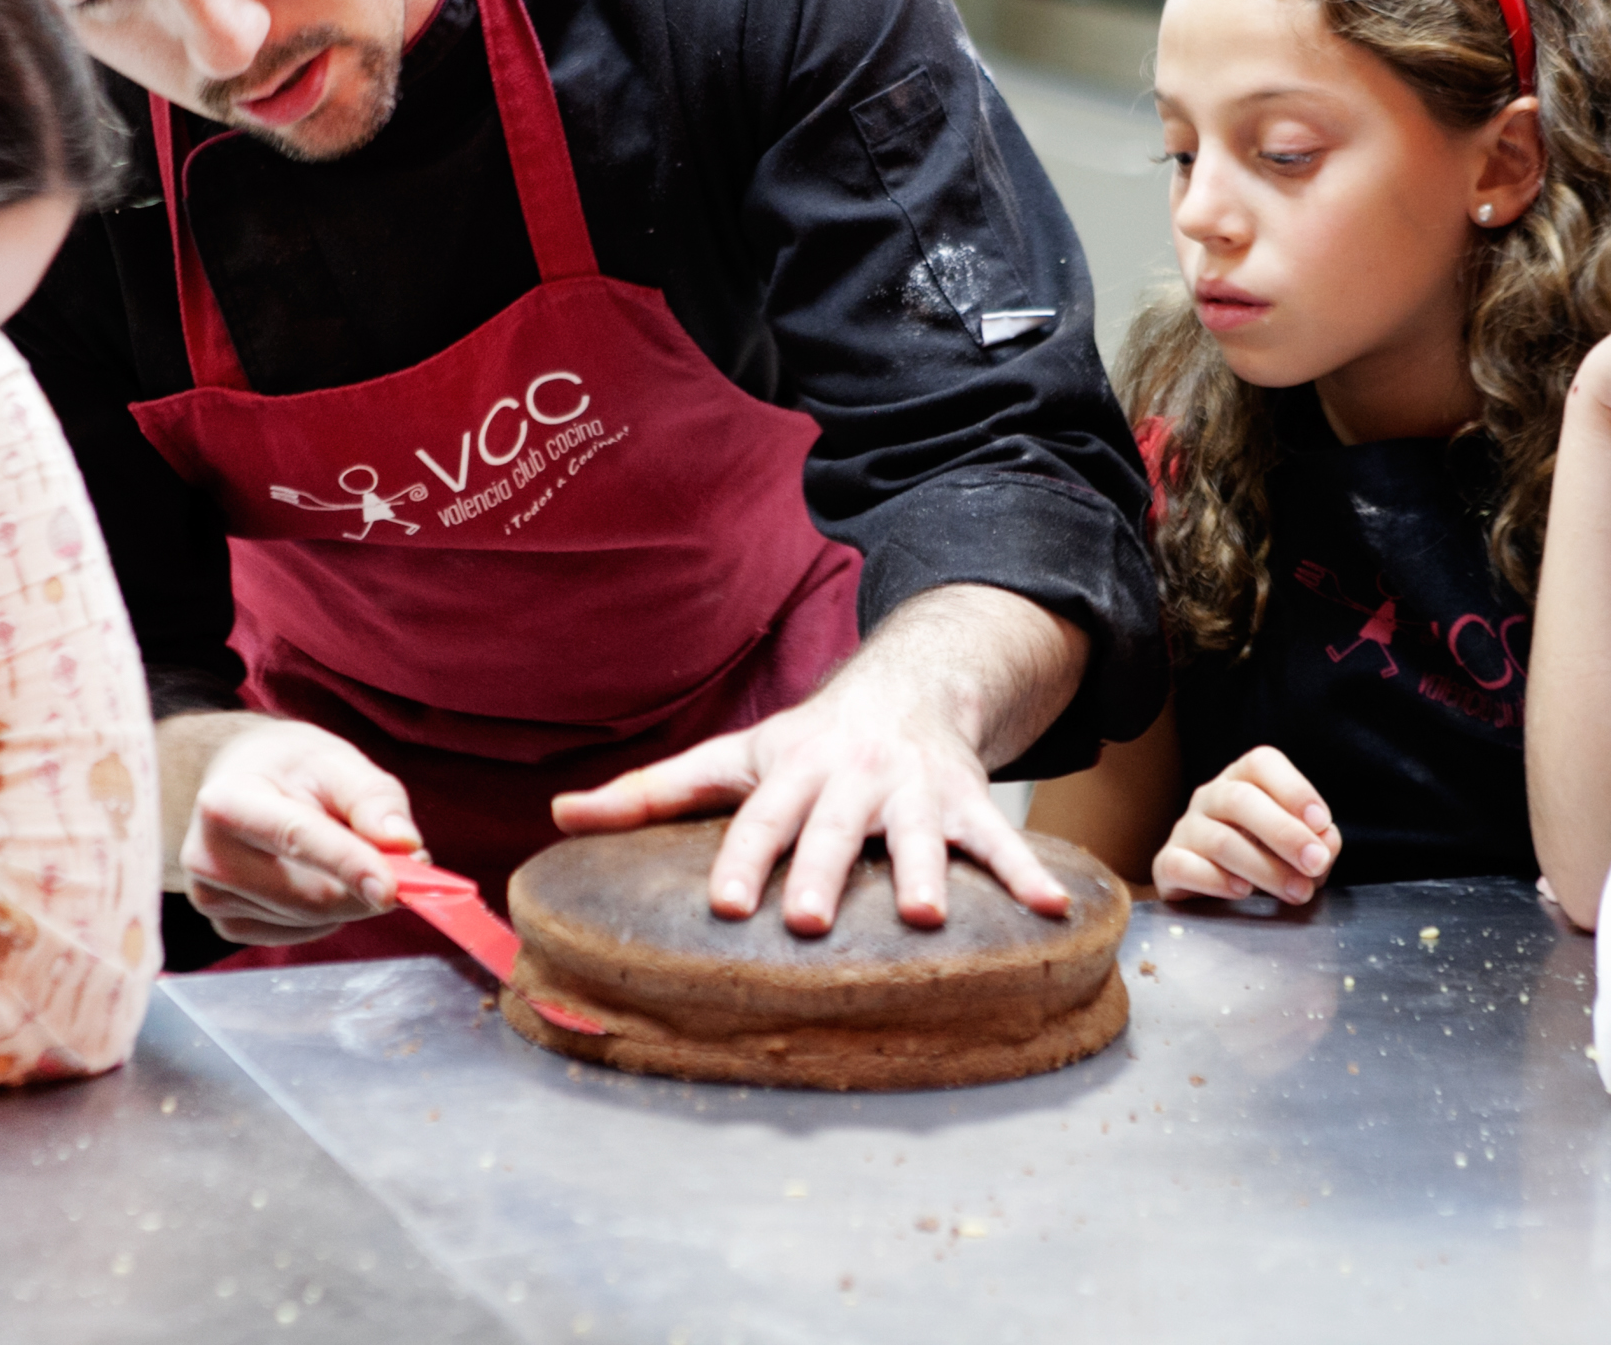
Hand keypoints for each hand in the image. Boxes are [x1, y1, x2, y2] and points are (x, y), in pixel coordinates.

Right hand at [179, 715, 424, 945]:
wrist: (241, 782)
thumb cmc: (290, 769)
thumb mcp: (336, 762)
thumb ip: (373, 798)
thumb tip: (405, 845)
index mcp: (226, 802)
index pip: (296, 839)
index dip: (349, 865)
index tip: (391, 888)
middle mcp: (208, 856)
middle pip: (310, 895)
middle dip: (368, 886)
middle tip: (407, 863)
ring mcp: (212, 898)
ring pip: (313, 920)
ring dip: (351, 897)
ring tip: (348, 852)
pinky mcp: (229, 926)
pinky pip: (302, 935)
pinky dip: (330, 914)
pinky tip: (320, 877)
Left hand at [552, 685, 1065, 933]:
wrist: (910, 687)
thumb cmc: (805, 744)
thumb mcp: (731, 758)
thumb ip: (651, 792)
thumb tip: (558, 816)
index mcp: (790, 771)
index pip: (758, 818)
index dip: (743, 859)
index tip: (727, 906)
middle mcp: (852, 778)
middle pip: (831, 829)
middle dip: (821, 871)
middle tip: (808, 922)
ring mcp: (914, 790)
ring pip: (917, 833)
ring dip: (921, 871)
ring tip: (923, 919)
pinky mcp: (967, 802)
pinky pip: (1000, 840)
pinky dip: (1028, 876)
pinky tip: (1052, 913)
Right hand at [1151, 746, 1339, 903]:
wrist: (1216, 893)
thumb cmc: (1265, 859)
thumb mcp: (1299, 847)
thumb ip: (1318, 843)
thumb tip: (1325, 843)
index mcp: (1243, 780)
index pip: (1261, 764)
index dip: (1294, 790)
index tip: (1322, 823)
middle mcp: (1210, 797)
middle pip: (1240, 800)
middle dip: (1284, 833)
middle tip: (1315, 863)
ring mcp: (1185, 829)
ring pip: (1219, 840)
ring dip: (1265, 869)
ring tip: (1296, 892)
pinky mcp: (1166, 864)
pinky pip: (1183, 866)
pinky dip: (1216, 881)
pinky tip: (1242, 892)